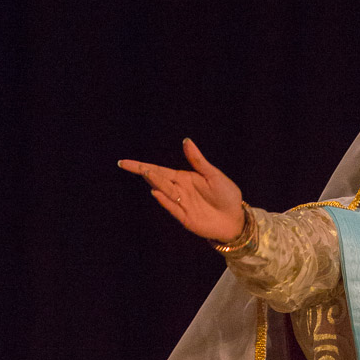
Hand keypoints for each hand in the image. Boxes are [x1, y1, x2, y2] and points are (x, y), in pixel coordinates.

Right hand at [117, 138, 245, 242]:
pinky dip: (164, 201)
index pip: (158, 170)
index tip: (124, 162)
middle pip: (158, 180)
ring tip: (148, 173)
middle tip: (142, 168)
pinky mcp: (185, 219)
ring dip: (156, 184)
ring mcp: (181, 205)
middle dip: (149, 174)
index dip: (140, 166)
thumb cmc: (227, 195)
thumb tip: (186, 141)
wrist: (236, 218)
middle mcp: (179, 191)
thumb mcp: (213, 175)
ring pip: (164, 192)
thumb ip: (198, 161)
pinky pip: (172, 208)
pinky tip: (157, 192)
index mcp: (183, 178)